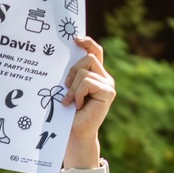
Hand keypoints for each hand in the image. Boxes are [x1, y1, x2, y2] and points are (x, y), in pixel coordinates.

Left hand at [62, 36, 115, 158]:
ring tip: (71, 101)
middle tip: (65, 87)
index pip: (95, 51)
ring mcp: (108, 84)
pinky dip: (78, 93)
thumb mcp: (68, 88)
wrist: (74, 134)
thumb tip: (66, 54)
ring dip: (73, 87)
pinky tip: (78, 105)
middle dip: (72, 71)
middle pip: (88, 58)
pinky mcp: (108, 91)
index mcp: (95, 75)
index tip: (75, 39)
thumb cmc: (67, 114)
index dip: (87, 42)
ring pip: (84, 71)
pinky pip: (87, 82)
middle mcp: (104, 77)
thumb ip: (72, 74)